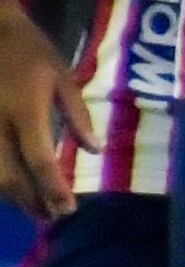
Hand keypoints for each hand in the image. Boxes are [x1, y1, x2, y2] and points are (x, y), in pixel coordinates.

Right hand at [0, 3, 69, 221]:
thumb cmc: (29, 50)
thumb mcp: (62, 75)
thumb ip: (78, 115)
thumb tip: (93, 150)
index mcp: (25, 111)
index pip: (40, 161)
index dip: (54, 189)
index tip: (68, 209)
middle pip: (9, 177)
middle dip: (31, 202)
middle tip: (51, 216)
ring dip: (11, 196)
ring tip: (34, 208)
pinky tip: (11, 186)